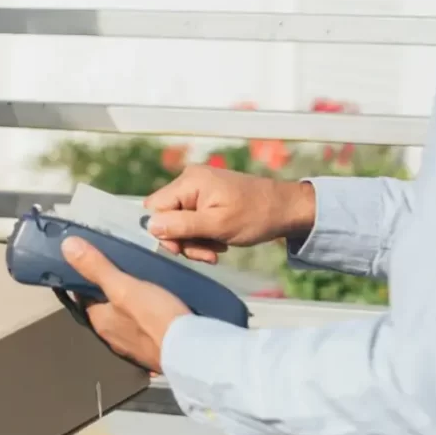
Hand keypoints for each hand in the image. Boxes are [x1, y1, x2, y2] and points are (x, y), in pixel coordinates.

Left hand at [61, 237, 189, 372]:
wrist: (191, 352)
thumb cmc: (154, 317)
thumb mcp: (123, 286)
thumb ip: (97, 267)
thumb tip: (65, 245)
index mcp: (100, 322)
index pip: (84, 296)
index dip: (87, 277)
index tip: (95, 257)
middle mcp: (112, 337)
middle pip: (105, 306)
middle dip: (110, 289)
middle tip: (123, 265)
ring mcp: (133, 346)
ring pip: (124, 317)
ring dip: (128, 303)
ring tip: (141, 280)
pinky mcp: (153, 349)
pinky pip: (143, 327)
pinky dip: (145, 315)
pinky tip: (157, 304)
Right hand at [143, 165, 315, 262]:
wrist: (286, 209)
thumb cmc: (255, 216)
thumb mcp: (217, 225)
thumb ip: (182, 225)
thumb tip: (149, 226)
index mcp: (189, 181)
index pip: (154, 208)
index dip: (163, 232)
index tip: (183, 250)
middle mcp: (189, 180)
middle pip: (166, 216)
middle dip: (183, 240)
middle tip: (207, 254)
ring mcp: (199, 187)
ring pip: (179, 221)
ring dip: (195, 240)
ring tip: (216, 249)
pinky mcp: (207, 196)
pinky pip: (192, 218)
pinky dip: (202, 234)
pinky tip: (219, 242)